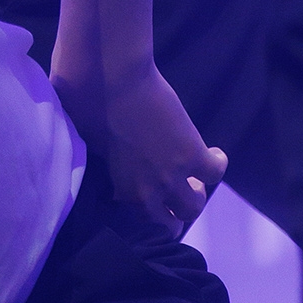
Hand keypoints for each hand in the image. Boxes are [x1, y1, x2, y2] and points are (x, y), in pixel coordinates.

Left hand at [51, 54, 227, 236]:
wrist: (109, 77)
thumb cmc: (85, 103)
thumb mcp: (87, 146)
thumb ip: (98, 163)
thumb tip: (98, 160)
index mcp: (117, 191)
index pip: (139, 223)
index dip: (149, 213)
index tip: (153, 201)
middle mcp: (144, 192)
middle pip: (170, 225)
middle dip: (174, 211)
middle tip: (177, 189)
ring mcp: (169, 176)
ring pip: (193, 207)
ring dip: (196, 193)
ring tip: (196, 176)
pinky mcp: (191, 155)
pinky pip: (215, 173)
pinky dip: (217, 163)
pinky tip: (213, 152)